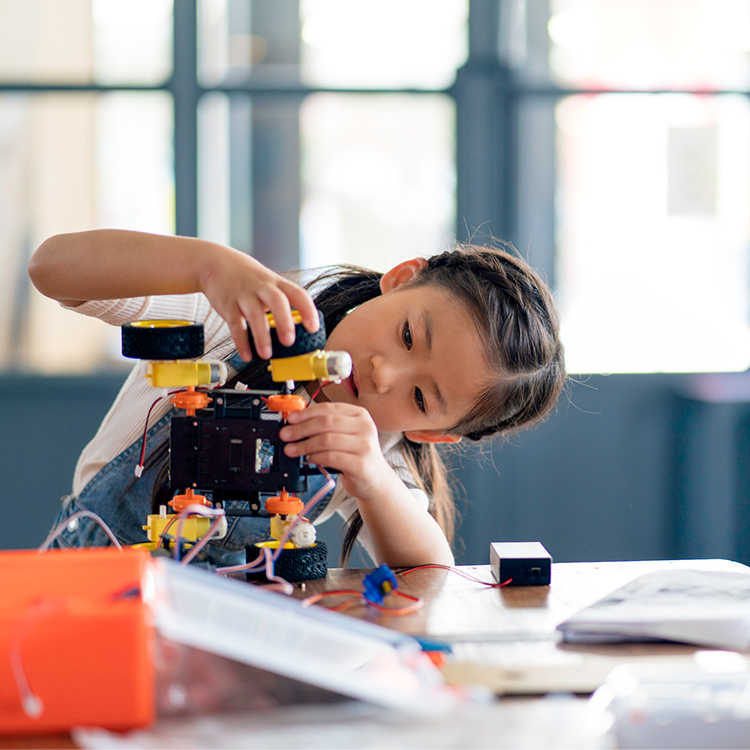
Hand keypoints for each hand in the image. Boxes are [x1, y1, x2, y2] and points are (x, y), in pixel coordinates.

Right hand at [199, 247, 318, 360]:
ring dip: (261, 336)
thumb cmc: (248, 277)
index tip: (313, 328)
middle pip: (276, 301)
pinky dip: (241, 341)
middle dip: (284, 321)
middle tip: (289, 341)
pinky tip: (247, 354)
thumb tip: (299, 329)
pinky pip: (235, 325)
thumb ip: (283, 302)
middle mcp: (262, 288)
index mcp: (277, 283)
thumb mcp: (269, 282)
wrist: (216, 263)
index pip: (297, 293)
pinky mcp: (228, 305)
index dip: (307, 310)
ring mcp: (244, 296)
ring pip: (254, 314)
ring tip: (266, 354)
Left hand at [279, 402, 391, 499]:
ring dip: (304, 445)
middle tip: (286, 435)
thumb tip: (296, 423)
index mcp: (359, 414)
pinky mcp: (360, 464)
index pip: (328, 408)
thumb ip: (326, 426)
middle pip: (326, 422)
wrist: (375, 479)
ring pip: (326, 440)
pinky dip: (315, 457)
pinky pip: (331, 457)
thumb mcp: (346, 434)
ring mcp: (365, 445)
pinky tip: (308, 459)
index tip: (290, 419)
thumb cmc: (356, 455)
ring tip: (292, 450)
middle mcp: (365, 427)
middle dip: (301, 429)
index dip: (305, 413)